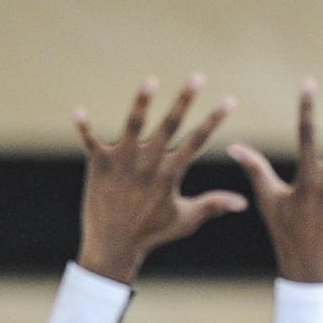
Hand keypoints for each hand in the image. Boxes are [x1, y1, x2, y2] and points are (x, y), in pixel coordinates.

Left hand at [74, 75, 247, 283]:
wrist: (114, 246)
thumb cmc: (152, 233)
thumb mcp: (185, 220)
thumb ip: (213, 205)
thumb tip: (244, 203)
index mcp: (170, 174)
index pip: (197, 141)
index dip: (215, 120)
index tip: (230, 100)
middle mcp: (148, 163)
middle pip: (170, 125)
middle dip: (185, 101)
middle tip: (198, 77)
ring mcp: (123, 162)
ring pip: (134, 125)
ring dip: (142, 102)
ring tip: (151, 80)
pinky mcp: (99, 164)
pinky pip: (90, 141)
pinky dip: (84, 127)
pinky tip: (78, 110)